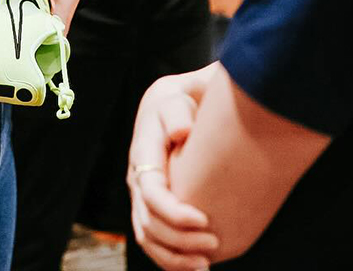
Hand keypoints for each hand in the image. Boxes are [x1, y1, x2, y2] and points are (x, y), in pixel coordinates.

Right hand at [128, 74, 217, 269]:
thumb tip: (182, 132)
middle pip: (149, 223)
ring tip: (206, 265)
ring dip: (174, 258)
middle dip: (179, 241)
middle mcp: (138, 179)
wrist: (172, 103)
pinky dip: (170, 259)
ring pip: (147, 238)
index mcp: (143, 154)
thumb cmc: (180, 100)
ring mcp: (142, 195)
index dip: (175, 213)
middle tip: (214, 245)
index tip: (205, 221)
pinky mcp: (151, 205)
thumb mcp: (177, 98)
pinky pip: (153, 240)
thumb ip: (178, 112)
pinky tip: (195, 266)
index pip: (152, 194)